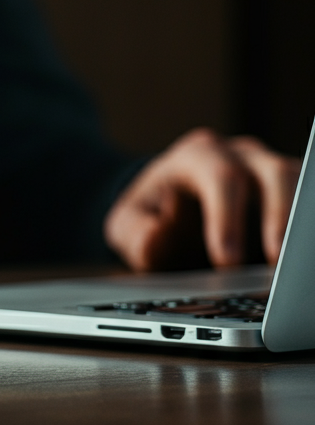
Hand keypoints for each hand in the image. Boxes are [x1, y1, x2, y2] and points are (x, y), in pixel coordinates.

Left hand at [104, 128, 301, 270]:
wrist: (165, 206)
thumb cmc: (150, 213)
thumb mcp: (127, 223)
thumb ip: (136, 233)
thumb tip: (156, 236)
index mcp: (198, 156)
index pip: (221, 176)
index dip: (227, 217)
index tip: (225, 260)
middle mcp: (241, 157)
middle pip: (275, 173)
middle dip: (280, 218)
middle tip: (276, 262)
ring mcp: (271, 173)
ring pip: (301, 185)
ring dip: (301, 224)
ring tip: (297, 267)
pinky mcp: (291, 197)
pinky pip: (306, 206)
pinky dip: (305, 230)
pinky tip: (303, 260)